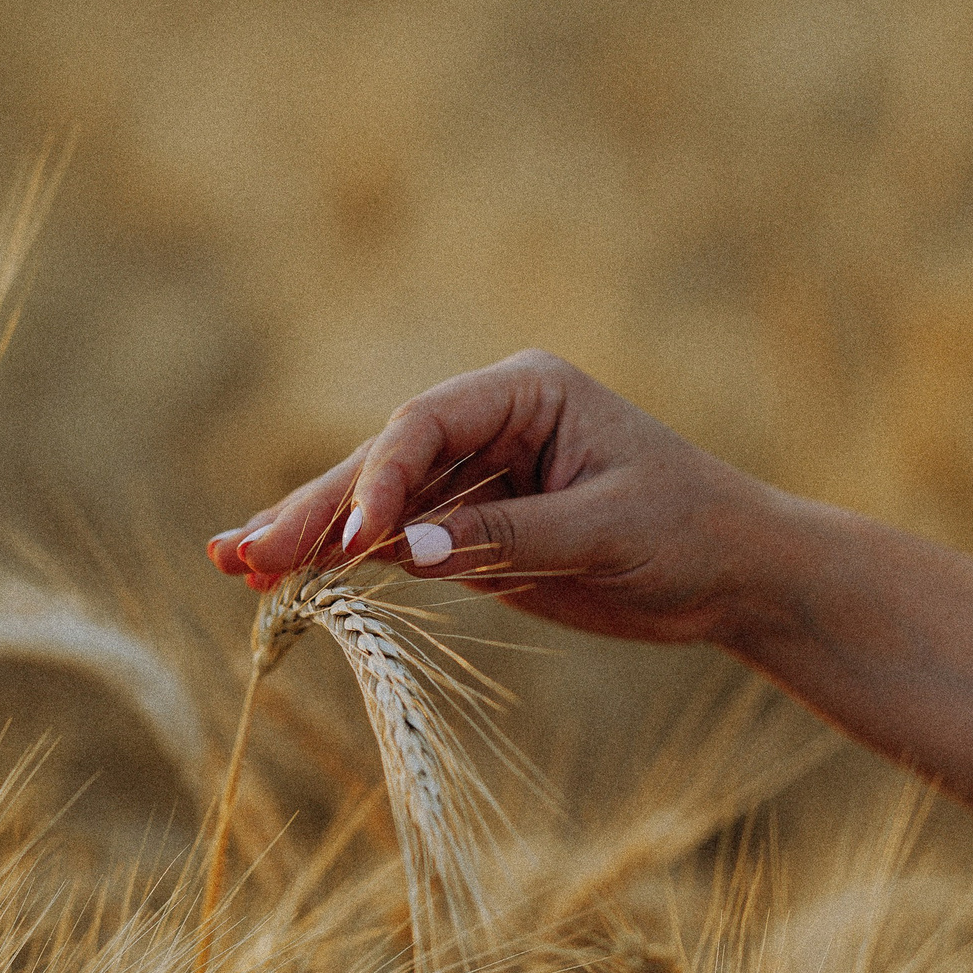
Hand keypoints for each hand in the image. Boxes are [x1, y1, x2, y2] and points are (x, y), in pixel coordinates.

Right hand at [204, 350, 784, 645]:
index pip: (425, 426)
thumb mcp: (604, 532)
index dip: (379, 481)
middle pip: (383, 462)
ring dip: (310, 535)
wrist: (738, 574)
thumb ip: (504, 538)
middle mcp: (490, 424)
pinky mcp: (473, 531)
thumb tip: (398, 553)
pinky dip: (344, 565)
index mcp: (525, 392)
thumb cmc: (690, 531)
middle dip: (315, 507)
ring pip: (377, 505)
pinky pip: (396, 543)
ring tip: (234, 565)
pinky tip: (283, 581)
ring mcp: (475, 478)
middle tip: (242, 553)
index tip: (353, 541)